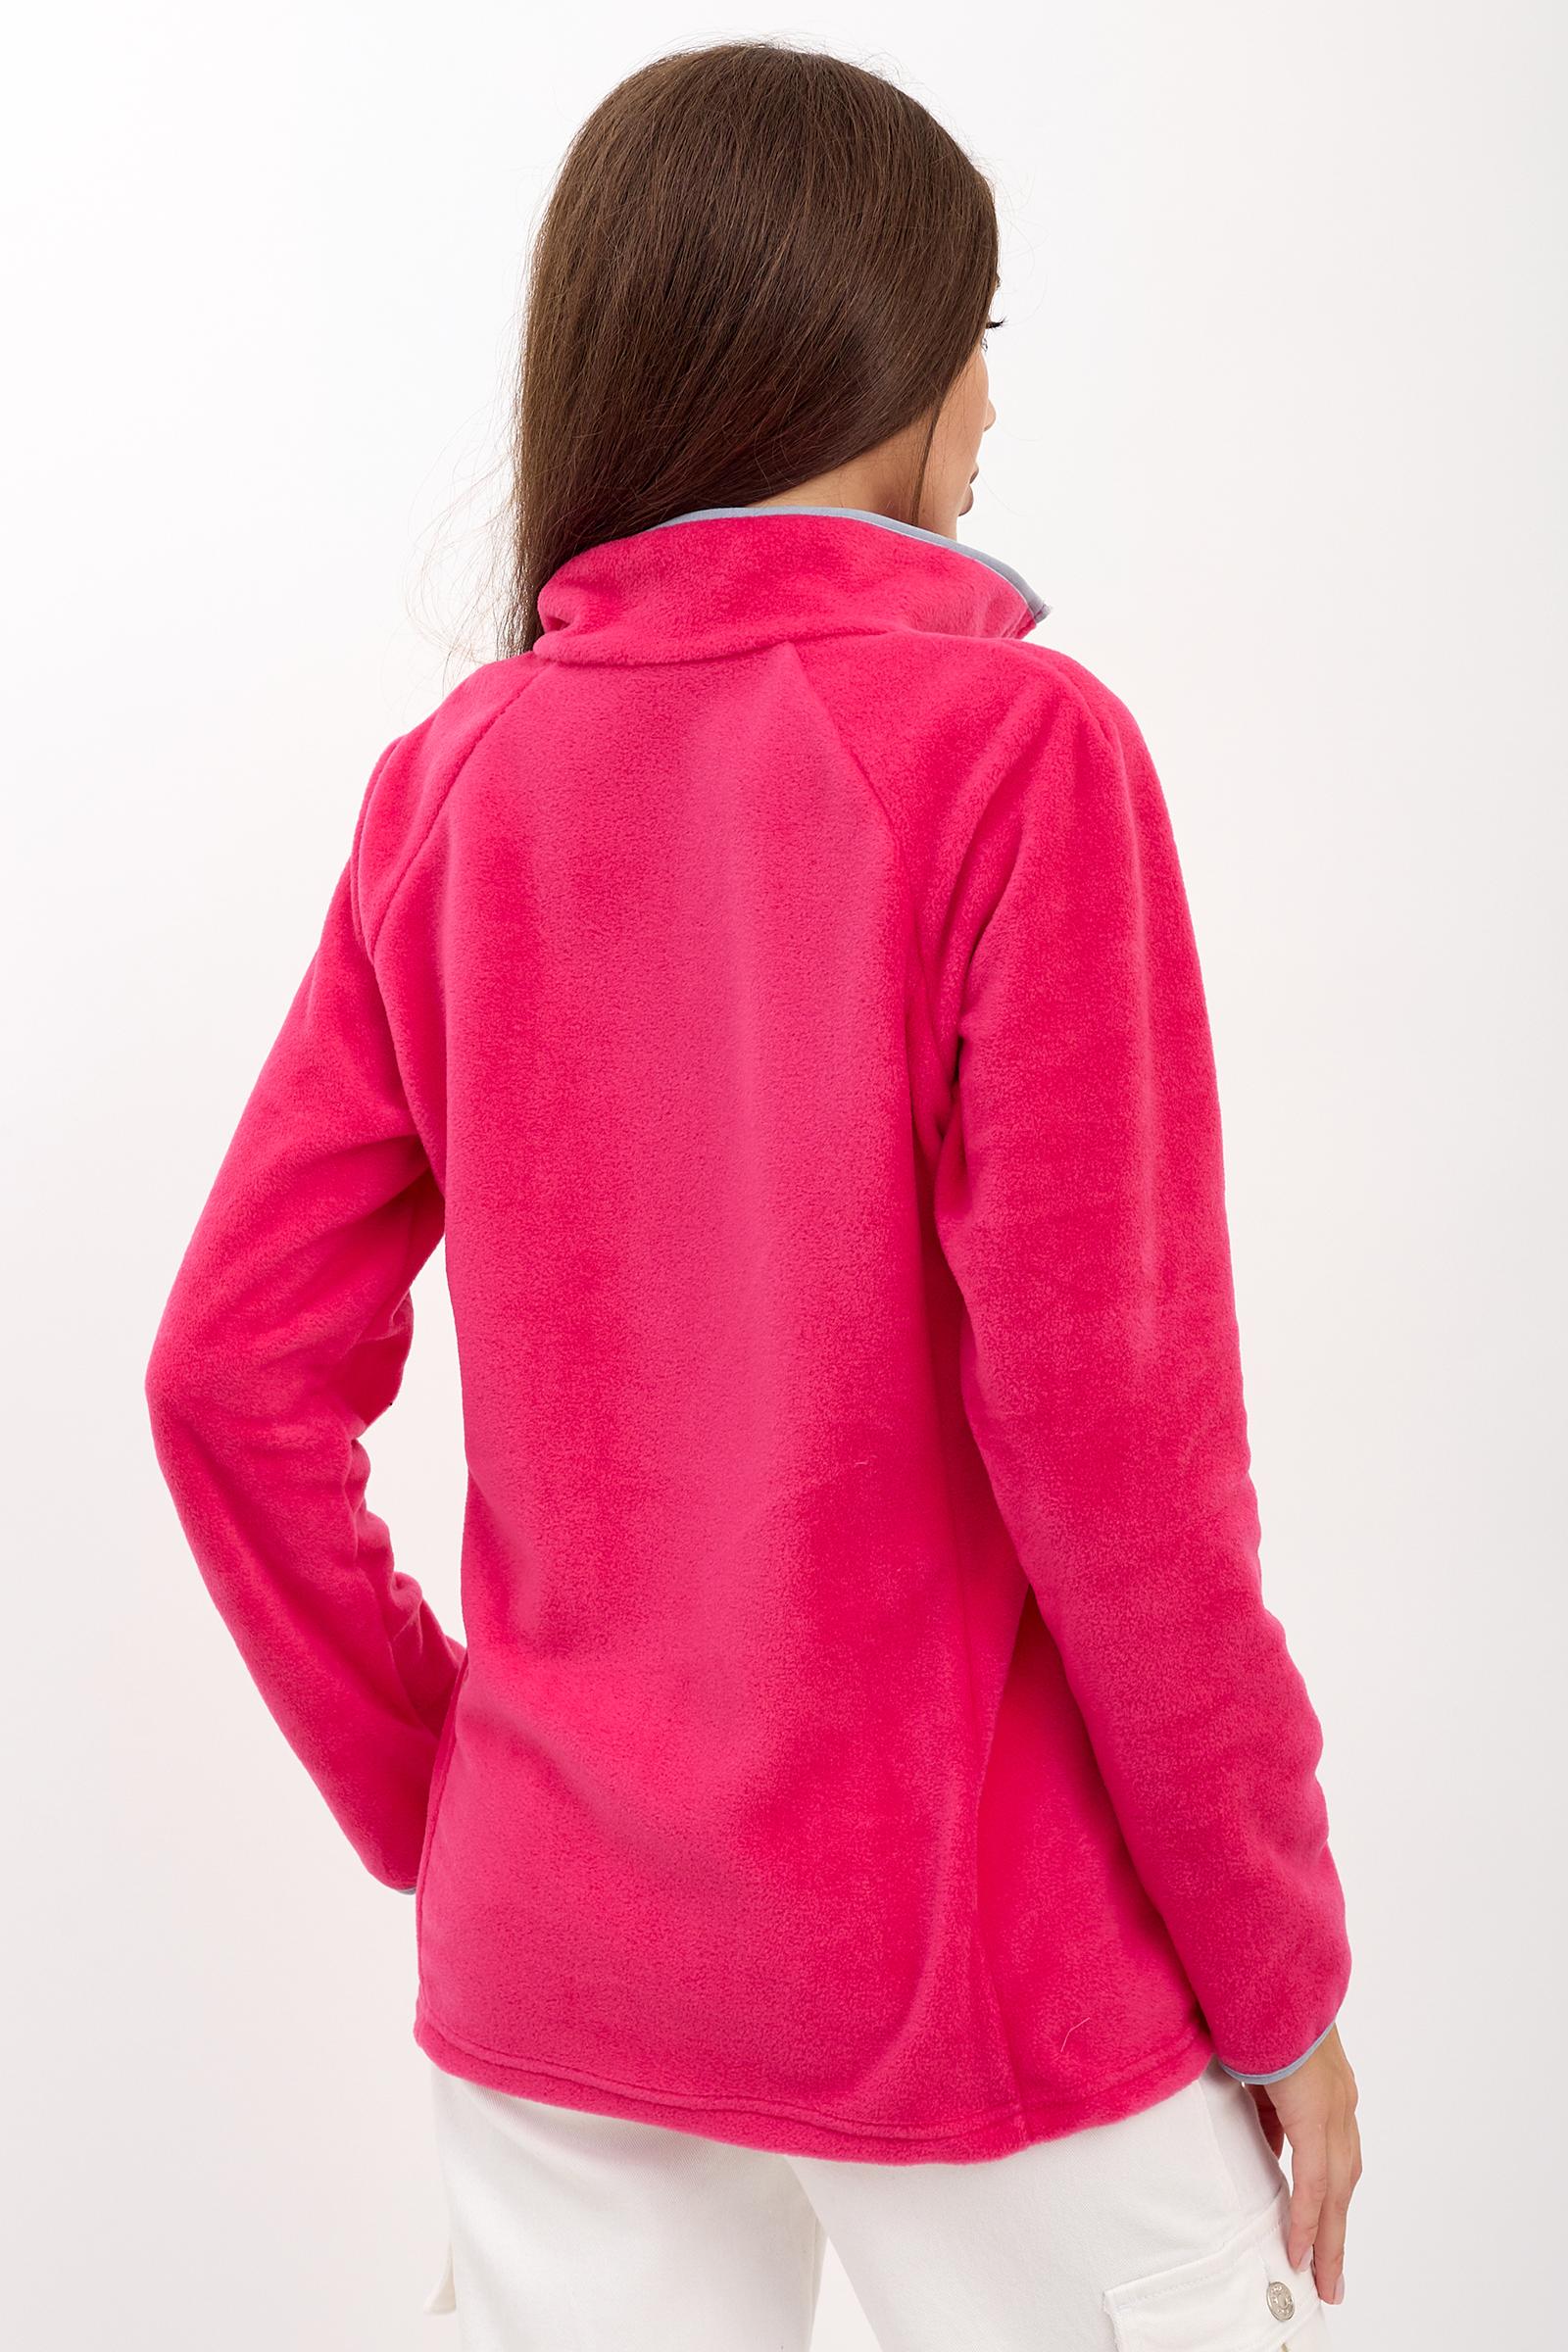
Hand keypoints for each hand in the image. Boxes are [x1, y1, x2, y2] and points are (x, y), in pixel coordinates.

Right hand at [1242, 2024, 1361, 2307]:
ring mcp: (1334, 2110)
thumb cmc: (1257, 2009)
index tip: (1320, 2230)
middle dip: (1337, 2232)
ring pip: (1337, 2193)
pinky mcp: (1316, 2117)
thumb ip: (1269, 2105)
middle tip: (1330, 2277)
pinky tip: (1301, 2252)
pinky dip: (1309, 2221)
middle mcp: (1341, 2103)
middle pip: (1344, 2183)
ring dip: (1329, 2239)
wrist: (1266, 1977)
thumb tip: (1266, 2139)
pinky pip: (1315, 2185)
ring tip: (1322, 2279)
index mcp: (1330, 2088)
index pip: (1335, 2155)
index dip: (1330, 2197)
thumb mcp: (1261, 2066)